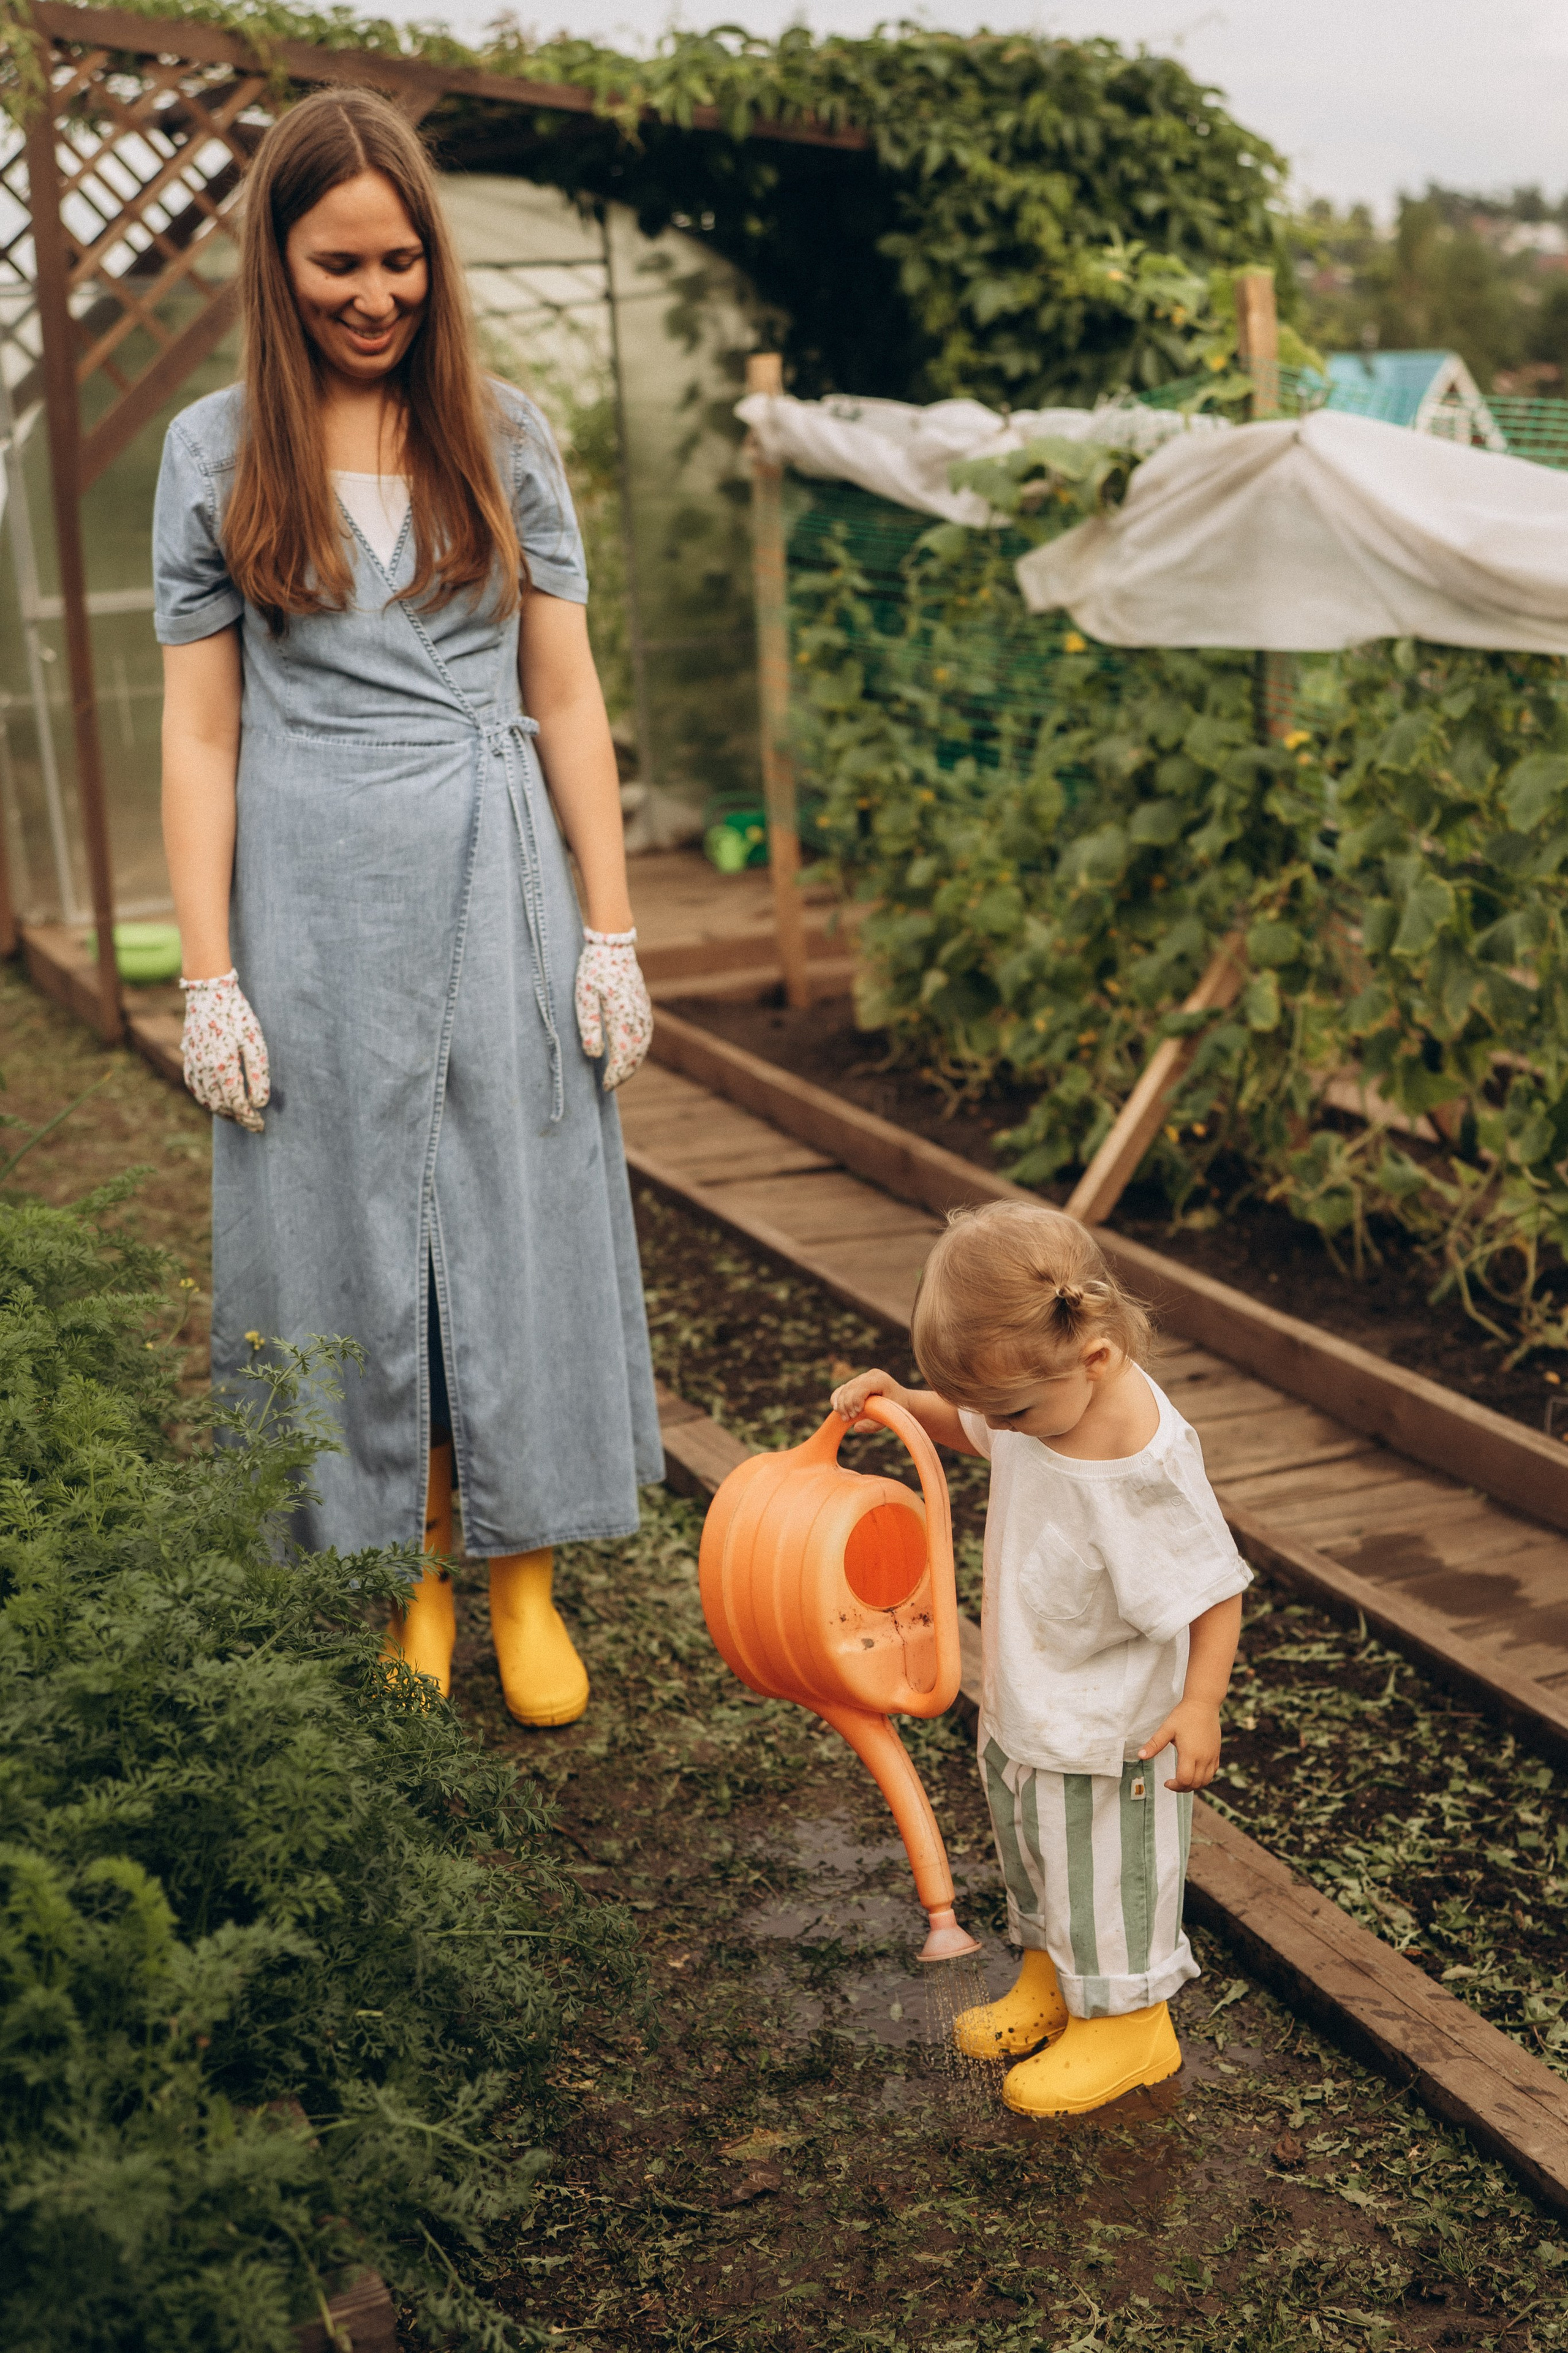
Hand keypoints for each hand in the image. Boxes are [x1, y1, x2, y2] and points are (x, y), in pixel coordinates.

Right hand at [179, 969, 268, 1132]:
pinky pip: (194, 1086)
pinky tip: (219, 1100)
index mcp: (222, 1065)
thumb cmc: (236, 1015)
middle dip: (238, 1117)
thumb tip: (259, 1103)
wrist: (208, 992)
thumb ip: (258, 1074)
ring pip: (205, 1099)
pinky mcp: (188, 1058)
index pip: (236, 1103)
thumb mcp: (255, 1042)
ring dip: (222, 1110)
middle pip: (220, 1105)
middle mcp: (203, 1068)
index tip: (261, 1124)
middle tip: (253, 1123)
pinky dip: (206, 1098)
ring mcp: (192, 1064)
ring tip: (239, 1115)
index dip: (249, 1117)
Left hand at [575, 927, 652, 1091]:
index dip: (614, 1074)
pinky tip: (634, 1052)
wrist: (613, 943)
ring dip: (634, 1062)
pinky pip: (646, 1032)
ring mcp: (643, 1008)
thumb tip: (595, 1055)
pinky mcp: (643, 1002)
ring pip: (644, 1043)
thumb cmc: (593, 968)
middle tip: (611, 1085)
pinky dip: (641, 1047)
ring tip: (622, 1073)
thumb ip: (589, 1025)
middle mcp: (637, 1015)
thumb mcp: (584, 996)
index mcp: (621, 1016)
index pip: (622, 1055)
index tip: (604, 1086)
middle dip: (625, 1072)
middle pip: (636, 1053)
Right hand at [830, 1367, 907, 1432]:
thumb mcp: (890, 1418)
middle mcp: (871, 1375)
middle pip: (851, 1387)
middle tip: (848, 1419)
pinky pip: (843, 1388)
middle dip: (847, 1404)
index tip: (857, 1413)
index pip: (863, 1386)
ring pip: (845, 1388)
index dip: (856, 1399)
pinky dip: (837, 1397)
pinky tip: (836, 1408)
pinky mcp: (857, 1381)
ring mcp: (863, 1377)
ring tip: (844, 1418)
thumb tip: (856, 1428)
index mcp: (881, 1380)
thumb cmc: (897, 1409)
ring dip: (841, 1404)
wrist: (901, 1399)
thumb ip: (874, 1425)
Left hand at [1139, 1700, 1222, 1791]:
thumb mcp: (1167, 1728)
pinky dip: (1203, 1779)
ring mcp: (1212, 1756)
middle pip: (1195, 1784)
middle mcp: (1203, 1758)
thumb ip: (1154, 1744)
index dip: (1175, 1786)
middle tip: (1172, 1783)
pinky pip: (1212, 1773)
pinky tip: (1194, 1773)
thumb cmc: (1184, 1715)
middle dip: (1182, 1788)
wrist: (1204, 1704)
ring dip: (1193, 1785)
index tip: (1166, 1782)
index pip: (1184, 1780)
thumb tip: (1140, 1756)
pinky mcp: (1216, 1753)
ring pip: (1205, 1781)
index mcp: (1190, 1753)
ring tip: (1182, 1780)